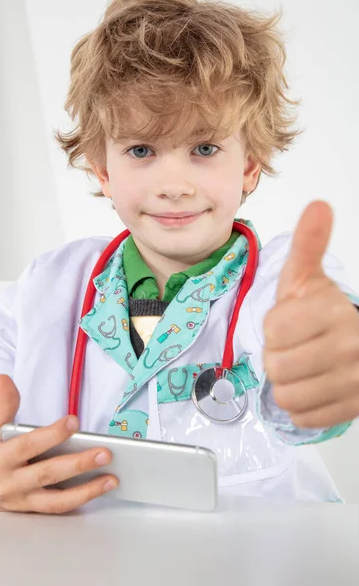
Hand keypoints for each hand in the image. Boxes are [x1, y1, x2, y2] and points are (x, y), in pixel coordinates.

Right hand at [0, 374, 118, 513]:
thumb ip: (3, 403)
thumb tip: (4, 378)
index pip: (29, 445)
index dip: (52, 434)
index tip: (74, 421)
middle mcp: (10, 481)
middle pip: (47, 473)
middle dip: (79, 465)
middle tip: (105, 453)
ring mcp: (20, 499)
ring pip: (55, 499)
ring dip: (87, 491)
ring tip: (111, 479)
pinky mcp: (27, 510)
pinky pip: (55, 509)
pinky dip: (77, 501)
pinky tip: (98, 491)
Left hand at [263, 200, 358, 428]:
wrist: (354, 343)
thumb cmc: (319, 311)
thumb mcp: (306, 277)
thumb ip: (308, 244)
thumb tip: (317, 206)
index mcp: (333, 310)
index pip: (274, 331)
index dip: (274, 328)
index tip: (289, 322)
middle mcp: (350, 347)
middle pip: (277, 367)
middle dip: (277, 357)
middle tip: (294, 347)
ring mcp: (354, 382)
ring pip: (288, 396)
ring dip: (287, 383)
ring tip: (302, 366)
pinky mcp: (351, 409)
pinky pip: (304, 417)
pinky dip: (301, 405)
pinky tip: (312, 385)